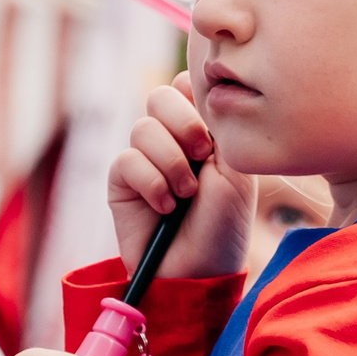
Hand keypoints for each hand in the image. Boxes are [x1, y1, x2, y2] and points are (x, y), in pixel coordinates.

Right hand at [108, 72, 256, 280]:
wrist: (201, 270)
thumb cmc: (225, 223)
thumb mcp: (235, 168)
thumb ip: (215, 125)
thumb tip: (192, 85)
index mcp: (201, 130)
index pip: (187, 85)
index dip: (197, 98)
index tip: (214, 130)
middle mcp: (170, 140)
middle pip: (160, 96)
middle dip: (184, 124)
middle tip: (202, 155)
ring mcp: (144, 159)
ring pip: (143, 128)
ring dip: (171, 162)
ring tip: (186, 194)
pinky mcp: (121, 183)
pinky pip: (126, 160)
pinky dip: (151, 183)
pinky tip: (165, 207)